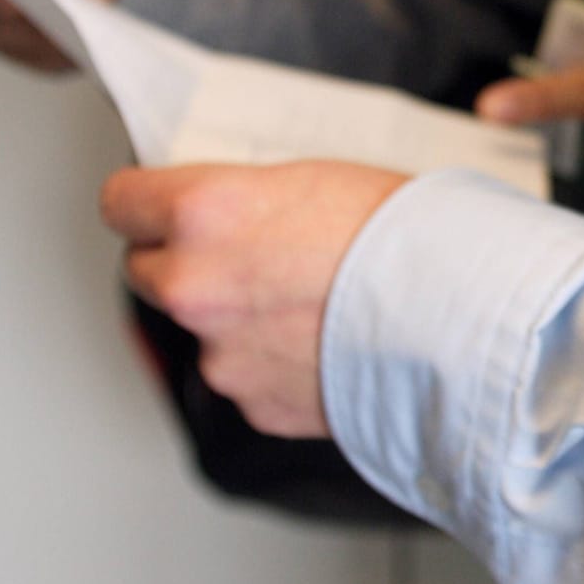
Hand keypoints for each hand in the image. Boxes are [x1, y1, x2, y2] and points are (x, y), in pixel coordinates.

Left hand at [101, 161, 409, 438]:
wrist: (463, 319)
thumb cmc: (410, 237)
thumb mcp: (316, 179)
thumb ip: (249, 200)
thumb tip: (229, 215)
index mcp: (204, 211)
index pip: (120, 203)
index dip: (145, 204)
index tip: (159, 208)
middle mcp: (195, 285)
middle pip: (146, 272)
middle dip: (185, 264)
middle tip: (249, 256)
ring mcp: (221, 354)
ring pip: (203, 332)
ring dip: (237, 322)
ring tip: (311, 307)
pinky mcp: (254, 405)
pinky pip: (246, 380)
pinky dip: (274, 367)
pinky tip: (326, 345)